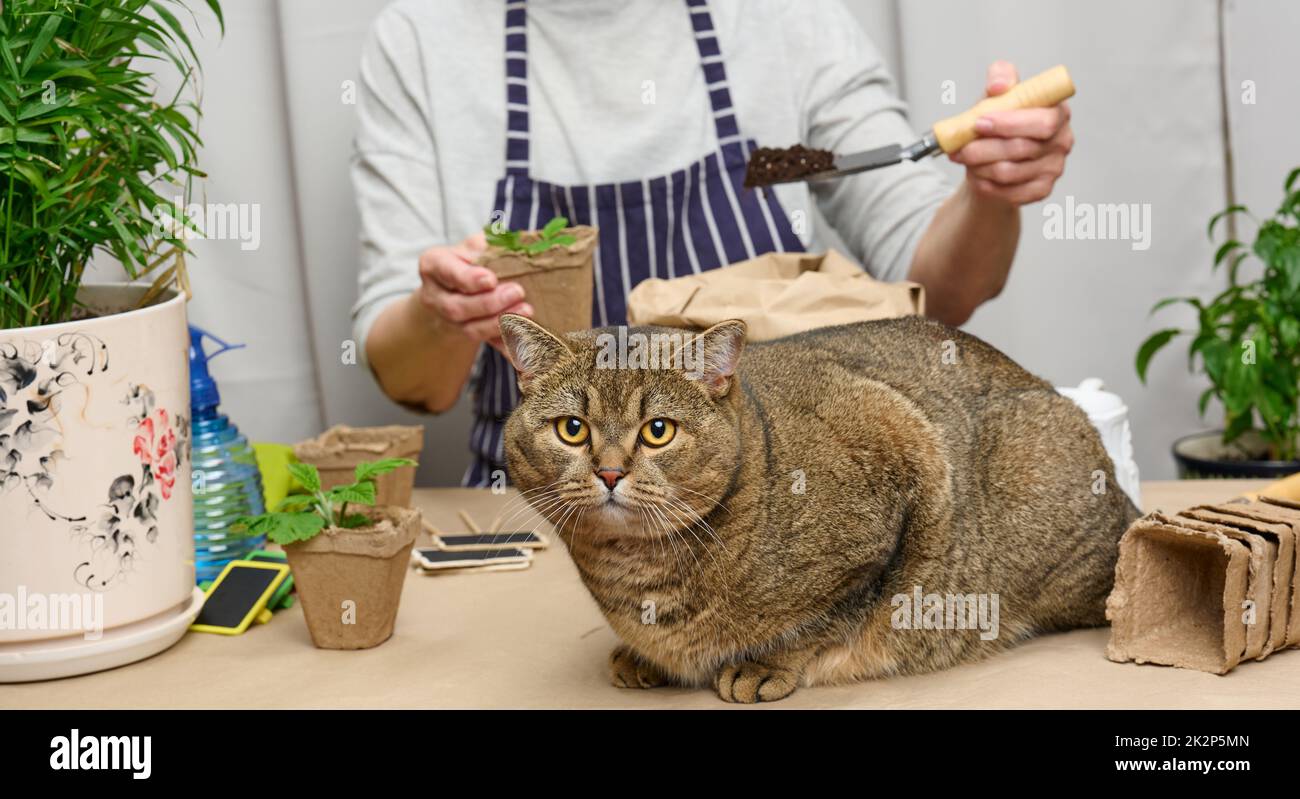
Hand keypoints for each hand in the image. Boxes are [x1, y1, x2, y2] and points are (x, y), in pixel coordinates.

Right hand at [416, 231, 532, 352]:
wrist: (455, 288)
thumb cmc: (467, 260)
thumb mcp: (472, 245)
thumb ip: (486, 244)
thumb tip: (511, 242)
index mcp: (434, 266)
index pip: (447, 272)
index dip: (468, 279)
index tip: (491, 279)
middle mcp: (435, 296)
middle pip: (457, 306)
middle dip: (489, 303)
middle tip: (517, 292)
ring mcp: (449, 321)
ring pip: (471, 330)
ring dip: (500, 324)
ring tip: (526, 312)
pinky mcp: (468, 336)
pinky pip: (488, 345)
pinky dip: (508, 345)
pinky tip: (527, 343)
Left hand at [949, 60, 1073, 205]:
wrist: (994, 159)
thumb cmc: (998, 124)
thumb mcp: (997, 95)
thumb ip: (1000, 77)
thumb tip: (998, 86)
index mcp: (1058, 112)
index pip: (1043, 121)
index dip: (1010, 124)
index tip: (979, 122)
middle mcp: (1062, 140)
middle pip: (1022, 148)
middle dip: (984, 148)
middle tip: (960, 148)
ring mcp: (1055, 168)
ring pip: (1009, 172)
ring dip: (979, 166)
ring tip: (965, 158)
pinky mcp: (1042, 190)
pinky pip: (1009, 192)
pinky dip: (986, 185)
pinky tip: (977, 175)